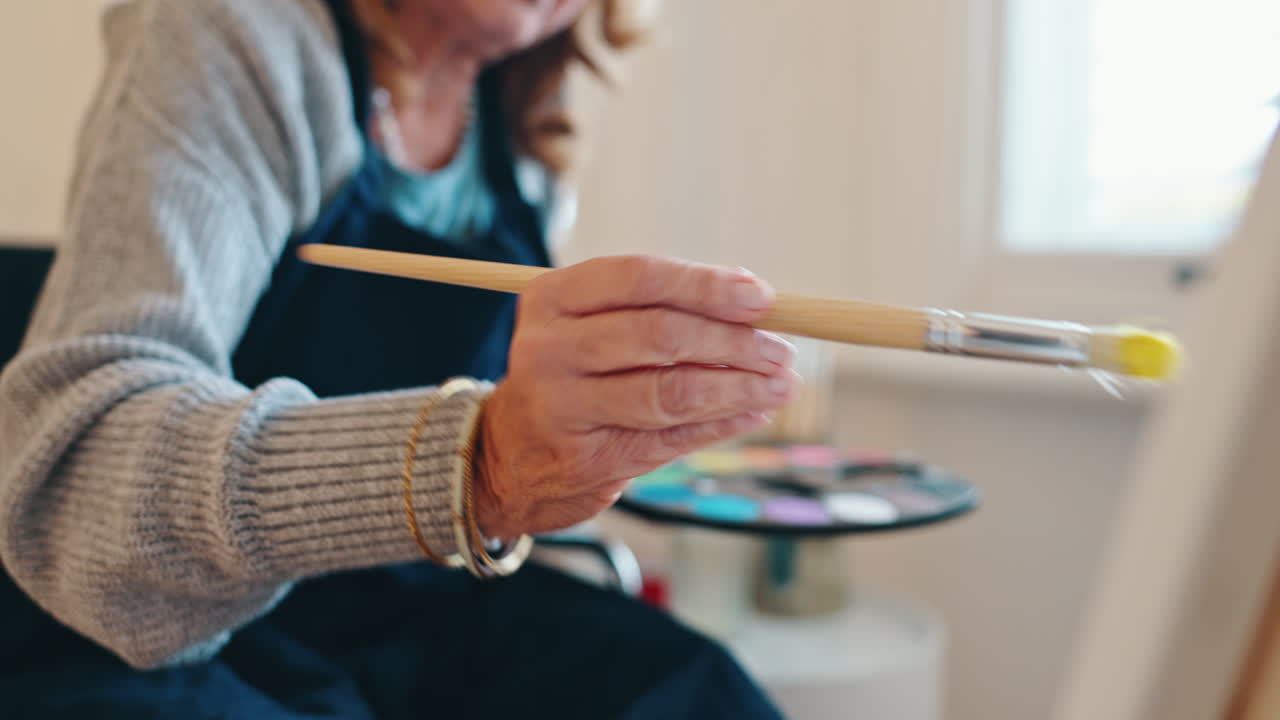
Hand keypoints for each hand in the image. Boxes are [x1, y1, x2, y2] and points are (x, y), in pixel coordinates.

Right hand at [474, 255, 798, 537]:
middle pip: (659, 335)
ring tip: (781, 384)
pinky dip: (721, 423)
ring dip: (738, 388)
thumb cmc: (572, 375)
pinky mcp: (585, 459)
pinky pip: (671, 438)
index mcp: (552, 298)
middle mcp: (549, 349)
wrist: (509, 456)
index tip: (761, 297)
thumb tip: (754, 301)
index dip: (707, 286)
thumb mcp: (593, 326)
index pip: (640, 278)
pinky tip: (754, 412)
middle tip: (781, 349)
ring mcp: (562, 407)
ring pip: (669, 392)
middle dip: (733, 341)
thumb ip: (660, 308)